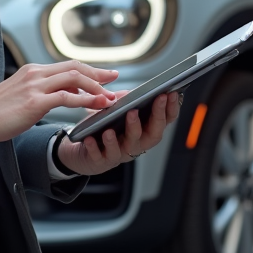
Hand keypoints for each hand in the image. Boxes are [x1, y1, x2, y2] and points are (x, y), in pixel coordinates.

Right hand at [0, 61, 117, 160]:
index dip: (89, 70)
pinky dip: (84, 100)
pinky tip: (95, 105)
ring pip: (75, 79)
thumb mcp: (18, 95)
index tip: (105, 74)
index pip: (68, 66)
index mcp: (33, 72)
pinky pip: (66, 97)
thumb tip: (53, 97)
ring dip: (96, 87)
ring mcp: (35, 86)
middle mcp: (36, 74)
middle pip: (76, 68)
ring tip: (110, 97)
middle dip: (99, 73)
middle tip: (115, 79)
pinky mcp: (34, 102)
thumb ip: (37, 92)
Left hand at [56, 91, 181, 175]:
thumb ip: (125, 101)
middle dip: (157, 117)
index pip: (164, 122)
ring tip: (126, 117)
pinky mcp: (100, 162)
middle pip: (152, 135)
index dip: (170, 108)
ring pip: (128, 147)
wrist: (81, 151)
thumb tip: (137, 90)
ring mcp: (119, 154)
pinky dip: (96, 148)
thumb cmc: (104, 128)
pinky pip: (100, 156)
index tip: (171, 93)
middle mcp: (135, 145)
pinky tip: (90, 139)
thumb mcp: (115, 111)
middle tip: (157, 99)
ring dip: (128, 132)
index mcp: (143, 132)